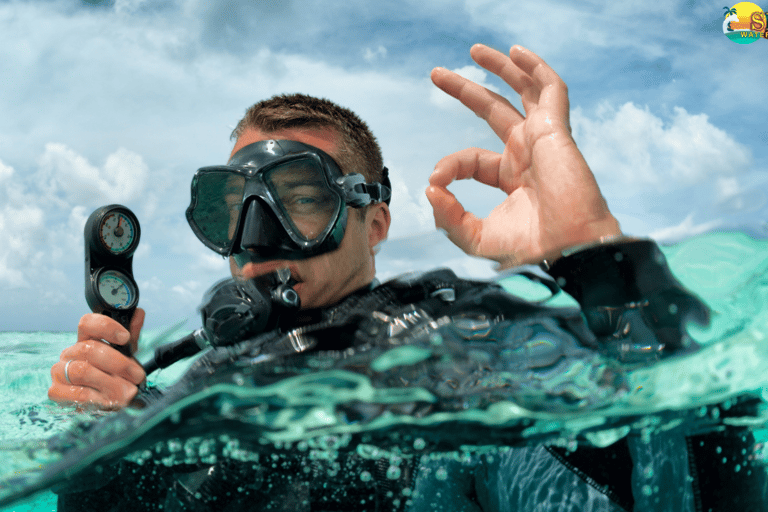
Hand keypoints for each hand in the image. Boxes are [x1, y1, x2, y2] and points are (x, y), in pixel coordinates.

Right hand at [48, 308, 145, 409]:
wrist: (107, 401)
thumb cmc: (114, 375)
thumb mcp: (126, 355)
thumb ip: (131, 337)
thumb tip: (138, 314)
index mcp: (85, 340)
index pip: (87, 323)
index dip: (106, 327)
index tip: (125, 338)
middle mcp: (70, 353)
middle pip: (89, 349)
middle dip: (118, 363)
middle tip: (137, 375)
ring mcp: (60, 371)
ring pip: (82, 371)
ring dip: (111, 383)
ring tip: (128, 391)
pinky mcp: (56, 391)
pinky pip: (77, 393)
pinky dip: (98, 398)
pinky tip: (110, 401)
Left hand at [427, 44, 620, 268]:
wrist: (568, 250)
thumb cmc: (531, 249)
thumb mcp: (475, 237)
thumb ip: (448, 216)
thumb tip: (430, 187)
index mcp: (512, 178)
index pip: (472, 159)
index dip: (450, 165)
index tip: (436, 180)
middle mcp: (527, 154)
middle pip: (494, 110)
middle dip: (466, 90)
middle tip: (436, 74)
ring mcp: (543, 139)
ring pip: (523, 91)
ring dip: (501, 68)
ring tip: (474, 51)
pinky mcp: (556, 130)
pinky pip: (551, 89)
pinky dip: (535, 68)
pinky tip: (515, 52)